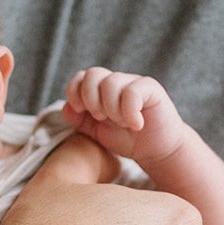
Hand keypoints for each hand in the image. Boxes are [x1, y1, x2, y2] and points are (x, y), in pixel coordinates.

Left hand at [63, 67, 184, 165]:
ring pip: (111, 82)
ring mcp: (133, 83)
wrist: (157, 150)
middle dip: (91, 100)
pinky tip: (136, 124)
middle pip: (92, 74)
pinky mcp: (150, 88)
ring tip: (122, 123)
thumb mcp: (97, 132)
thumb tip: (66, 108)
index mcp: (100, 90)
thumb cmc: (128, 139)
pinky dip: (129, 112)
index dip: (74, 92)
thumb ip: (80, 121)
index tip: (80, 110)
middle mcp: (116, 82)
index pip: (80, 77)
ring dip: (111, 108)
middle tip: (102, 118)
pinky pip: (132, 91)